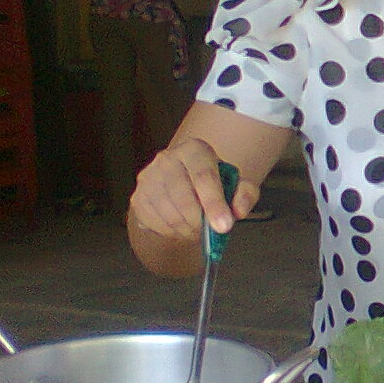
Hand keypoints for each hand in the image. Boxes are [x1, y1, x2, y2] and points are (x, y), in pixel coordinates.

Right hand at [129, 138, 261, 240]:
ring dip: (186, 230)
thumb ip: (245, 195)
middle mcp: (167, 158)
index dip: (214, 203)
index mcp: (194, 149)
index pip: (203, 176)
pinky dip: (171, 232)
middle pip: (183, 197)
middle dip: (200, 222)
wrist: (186, 186)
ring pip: (167, 212)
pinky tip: (181, 228)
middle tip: (210, 232)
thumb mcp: (237, 185)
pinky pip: (153, 222)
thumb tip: (239, 211)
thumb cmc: (214, 184)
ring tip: (197, 230)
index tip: (224, 226)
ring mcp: (149, 177)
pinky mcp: (138, 197)